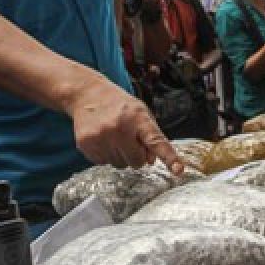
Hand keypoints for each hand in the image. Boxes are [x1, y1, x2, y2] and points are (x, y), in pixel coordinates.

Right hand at [68, 78, 184, 173]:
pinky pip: (103, 163)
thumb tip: (151, 161)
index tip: (179, 170)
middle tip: (128, 139)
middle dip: (136, 155)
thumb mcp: (141, 113)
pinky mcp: (86, 144)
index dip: (169, 157)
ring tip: (113, 136)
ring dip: (119, 155)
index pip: (157, 141)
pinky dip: (105, 155)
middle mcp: (119, 128)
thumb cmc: (119, 106)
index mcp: (138, 118)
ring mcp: (101, 137)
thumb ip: (151, 136)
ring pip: (120, 165)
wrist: (87, 94)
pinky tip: (102, 138)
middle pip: (137, 162)